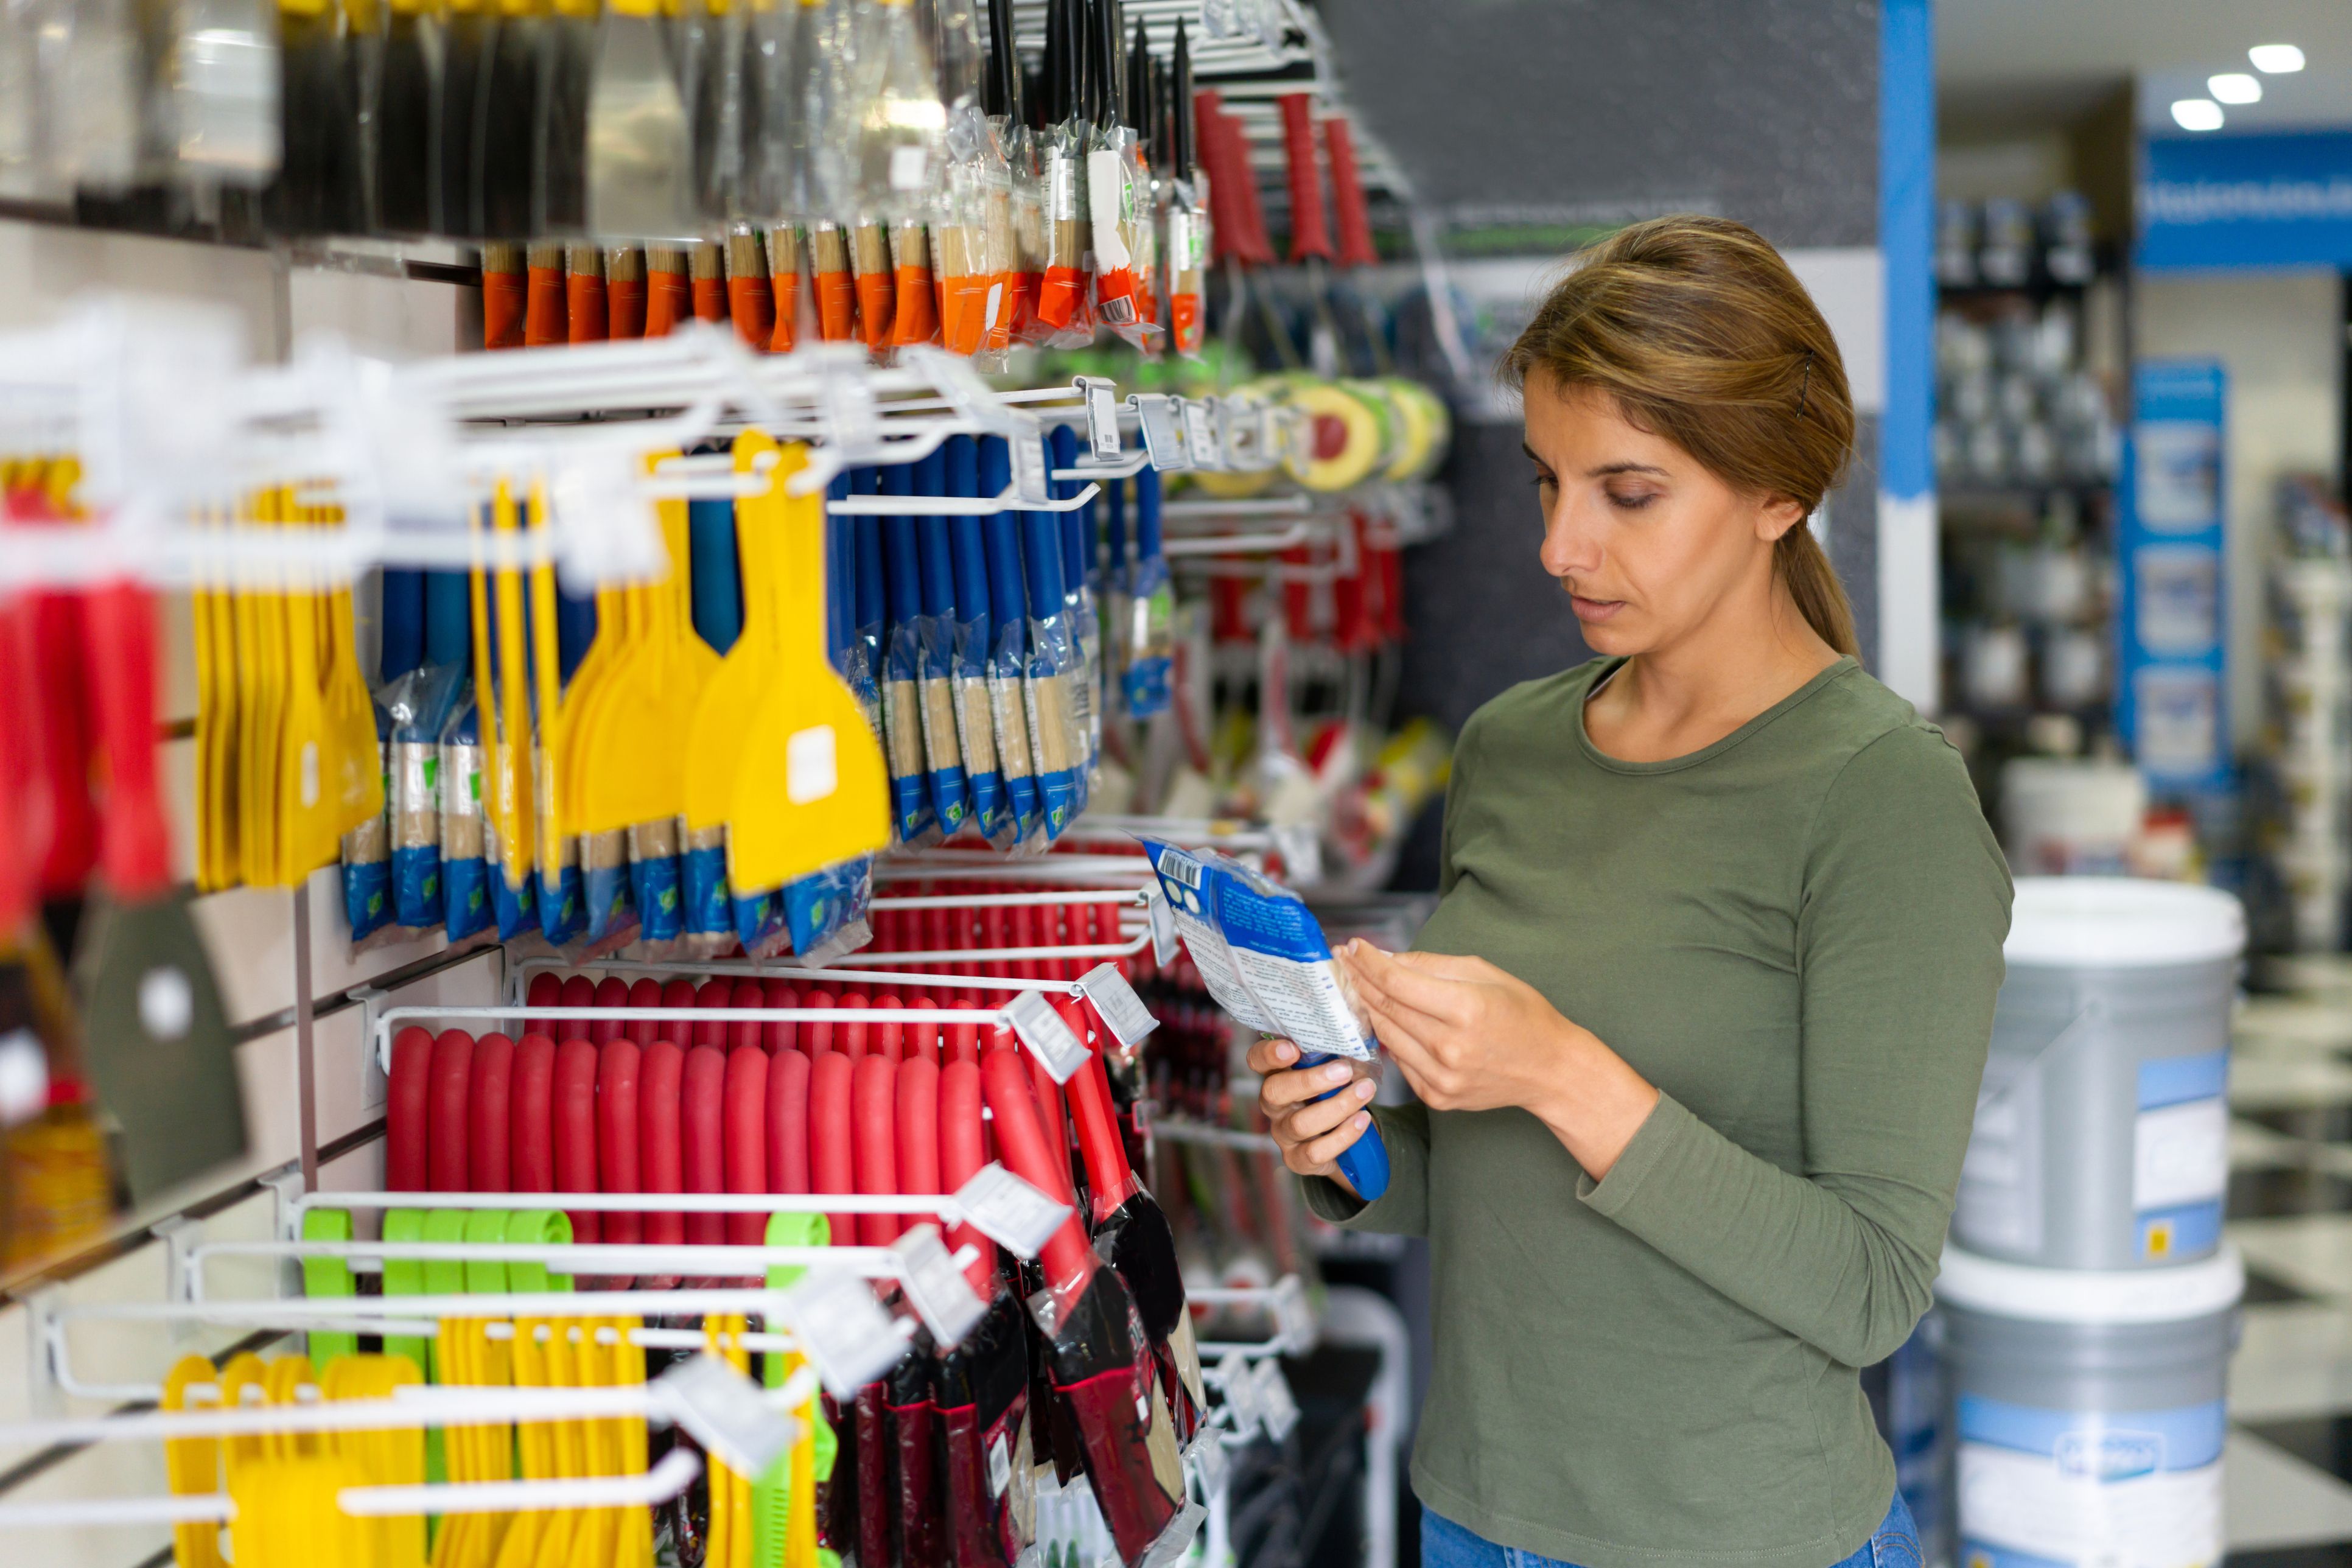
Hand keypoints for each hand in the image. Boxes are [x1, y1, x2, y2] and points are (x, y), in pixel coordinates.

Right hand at [1249, 1035, 1378, 1197]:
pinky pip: (1316, 1152)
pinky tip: (1362, 1119)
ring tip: (1365, 1091)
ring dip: (1338, 1106)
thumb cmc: (1337, 1092)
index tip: (1292, 1048)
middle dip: (1310, 1080)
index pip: (1257, 1060)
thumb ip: (1335, 1053)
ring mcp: (1283, 1134)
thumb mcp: (1334, 1069)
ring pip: (1301, 1123)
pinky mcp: (1297, 1160)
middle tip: (1344, 1070)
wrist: (1347, 1134)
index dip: (1268, 1054)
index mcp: (1277, 1075)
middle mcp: (1274, 1105)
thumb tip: (1354, 1038)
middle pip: (1274, 1091)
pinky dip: (1344, 1135)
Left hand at [1339, 941, 1658, 1179]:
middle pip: (1385, 1008)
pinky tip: (1389, 1020)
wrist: (1551, 1070)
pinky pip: (1400, 1061)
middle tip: (1344, 962)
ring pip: (1386, 1035)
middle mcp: (1450, 1047)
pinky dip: (1391, 1038)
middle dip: (1359, 980)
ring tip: (1358, 986)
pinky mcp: (1437, 1098)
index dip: (1368, 962)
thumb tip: (1385, 958)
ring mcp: (1442, 1078)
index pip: (1397, 982)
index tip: (1352, 947)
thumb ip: (1431, 965)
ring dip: (1367, 1009)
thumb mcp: (1485, 973)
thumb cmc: (1523, 1014)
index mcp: (1465, 1009)